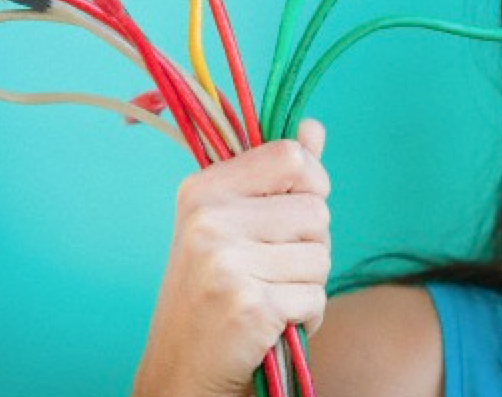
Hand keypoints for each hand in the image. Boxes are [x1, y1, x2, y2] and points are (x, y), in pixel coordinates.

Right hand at [132, 119, 330, 396]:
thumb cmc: (213, 296)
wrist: (180, 372)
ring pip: (321, 256)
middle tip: (272, 272)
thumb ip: (277, 177)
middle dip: (311, 246)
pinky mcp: (248, 305)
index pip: (291, 157)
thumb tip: (314, 129)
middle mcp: (208, 221)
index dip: (312, 184)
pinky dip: (307, 318)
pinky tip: (272, 326)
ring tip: (269, 299)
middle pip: (316, 211)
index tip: (297, 213)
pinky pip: (315, 297)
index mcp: (203, 191)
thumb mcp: (234, 227)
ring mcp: (225, 263)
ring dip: (309, 286)